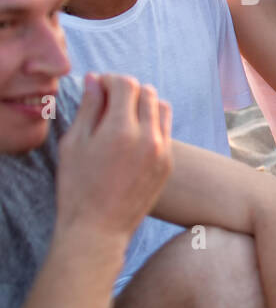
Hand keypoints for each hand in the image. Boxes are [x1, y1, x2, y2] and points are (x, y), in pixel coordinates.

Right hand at [55, 73, 172, 240]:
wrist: (99, 228)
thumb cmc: (78, 186)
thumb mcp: (74, 143)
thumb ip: (88, 107)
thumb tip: (95, 79)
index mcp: (121, 129)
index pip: (126, 84)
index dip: (110, 80)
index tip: (98, 88)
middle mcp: (149, 137)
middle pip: (147, 92)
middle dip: (127, 90)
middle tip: (107, 101)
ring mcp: (163, 151)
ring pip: (162, 109)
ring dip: (144, 105)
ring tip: (122, 117)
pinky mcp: (168, 164)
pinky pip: (166, 131)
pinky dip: (152, 124)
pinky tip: (132, 137)